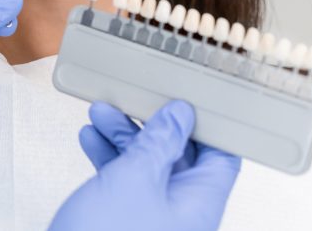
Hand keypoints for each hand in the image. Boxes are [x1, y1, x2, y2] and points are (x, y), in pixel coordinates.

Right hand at [49, 101, 241, 230]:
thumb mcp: (134, 178)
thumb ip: (159, 142)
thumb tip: (180, 115)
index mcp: (200, 205)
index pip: (221, 155)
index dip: (208, 123)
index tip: (187, 94)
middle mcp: (182, 215)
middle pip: (179, 156)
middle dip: (152, 124)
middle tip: (132, 98)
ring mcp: (153, 220)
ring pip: (147, 168)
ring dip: (124, 138)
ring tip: (100, 113)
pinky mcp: (125, 223)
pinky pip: (125, 184)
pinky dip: (109, 160)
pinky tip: (90, 139)